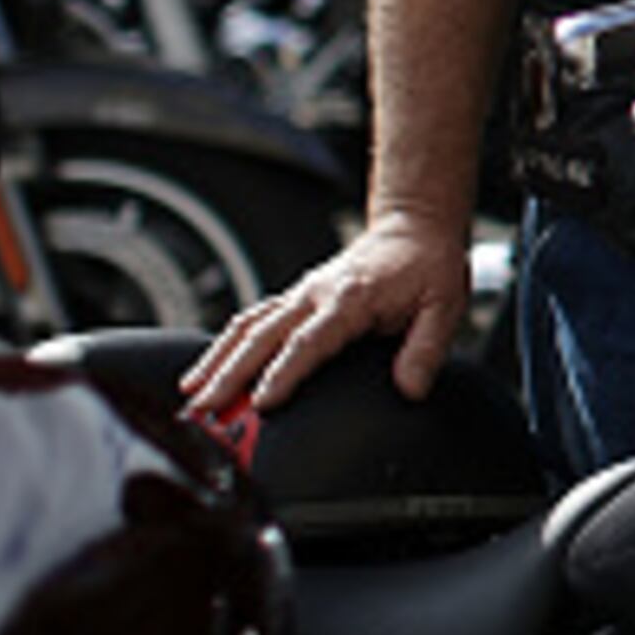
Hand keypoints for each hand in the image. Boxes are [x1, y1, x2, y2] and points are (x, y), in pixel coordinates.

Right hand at [181, 206, 472, 417]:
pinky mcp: (296, 297)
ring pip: (248, 326)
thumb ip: (426, 349)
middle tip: (203, 407)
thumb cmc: (427, 265)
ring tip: (190, 391)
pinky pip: (254, 320)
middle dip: (229, 373)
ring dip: (217, 359)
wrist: (414, 227)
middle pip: (262, 336)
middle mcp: (316, 294)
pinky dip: (228, 344)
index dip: (284, 372)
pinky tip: (209, 367)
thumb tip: (410, 388)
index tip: (262, 402)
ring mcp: (301, 294)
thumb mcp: (444, 306)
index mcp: (350, 298)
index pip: (308, 341)